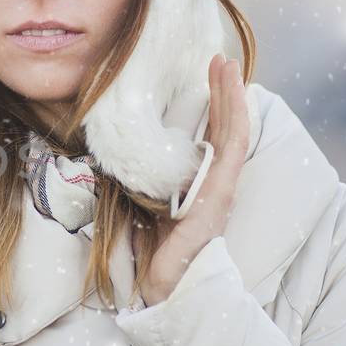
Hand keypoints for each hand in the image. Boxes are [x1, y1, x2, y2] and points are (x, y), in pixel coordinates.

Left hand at [136, 54, 250, 306]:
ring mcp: (221, 185)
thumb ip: (135, 181)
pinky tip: (237, 92)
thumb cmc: (153, 253)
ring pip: (232, 129)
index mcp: (196, 182)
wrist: (166, 287)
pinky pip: (232, 147)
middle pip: (222, 126)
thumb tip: (108, 158)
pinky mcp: (222, 191)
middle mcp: (213, 181)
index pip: (206, 136)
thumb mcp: (138, 205)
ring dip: (231, 94)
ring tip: (227, 63)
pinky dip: (236, 116)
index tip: (202, 75)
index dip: (208, 105)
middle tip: (219, 57)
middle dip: (222, 91)